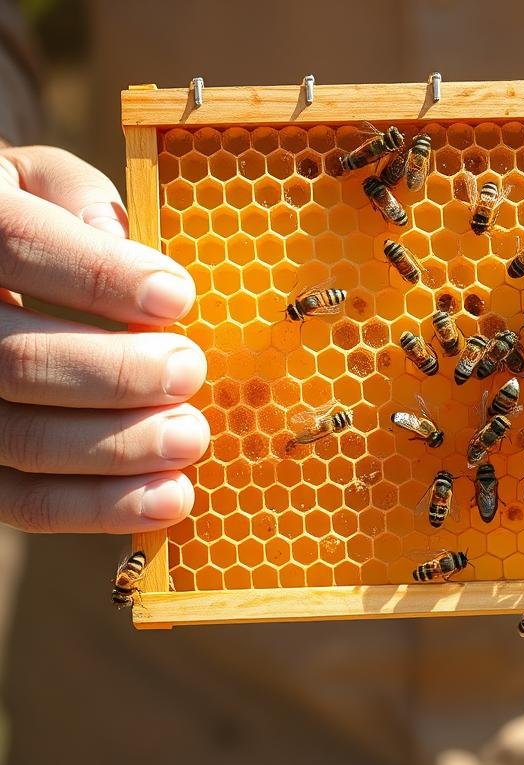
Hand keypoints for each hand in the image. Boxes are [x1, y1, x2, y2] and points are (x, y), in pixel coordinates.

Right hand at [0, 146, 207, 532]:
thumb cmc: (28, 217)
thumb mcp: (41, 182)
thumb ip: (76, 197)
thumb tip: (115, 237)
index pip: (15, 244)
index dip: (97, 276)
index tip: (176, 297)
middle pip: (14, 362)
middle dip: (112, 374)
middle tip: (188, 371)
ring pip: (17, 438)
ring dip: (115, 449)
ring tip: (190, 439)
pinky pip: (23, 500)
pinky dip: (99, 506)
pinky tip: (168, 499)